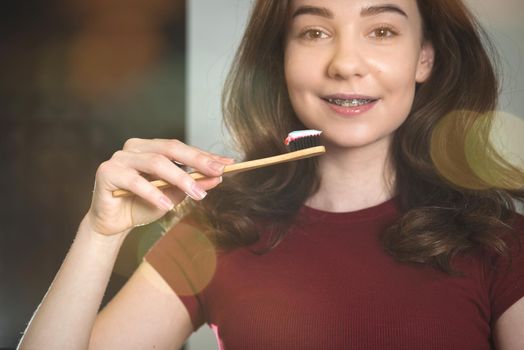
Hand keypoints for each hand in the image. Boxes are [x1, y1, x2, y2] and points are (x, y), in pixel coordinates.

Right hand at [85, 138, 232, 235]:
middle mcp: (135, 148)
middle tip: (218, 171)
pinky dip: (153, 193)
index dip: (205, 156)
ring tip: (197, 194)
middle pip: (171, 149)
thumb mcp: (172, 197)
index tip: (228, 163)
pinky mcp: (107, 172)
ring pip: (156, 163)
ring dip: (180, 179)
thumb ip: (191, 186)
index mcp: (151, 148)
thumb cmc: (141, 206)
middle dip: (197, 161)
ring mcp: (120, 157)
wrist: (112, 224)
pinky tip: (167, 206)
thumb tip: (217, 178)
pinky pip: (135, 181)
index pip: (182, 148)